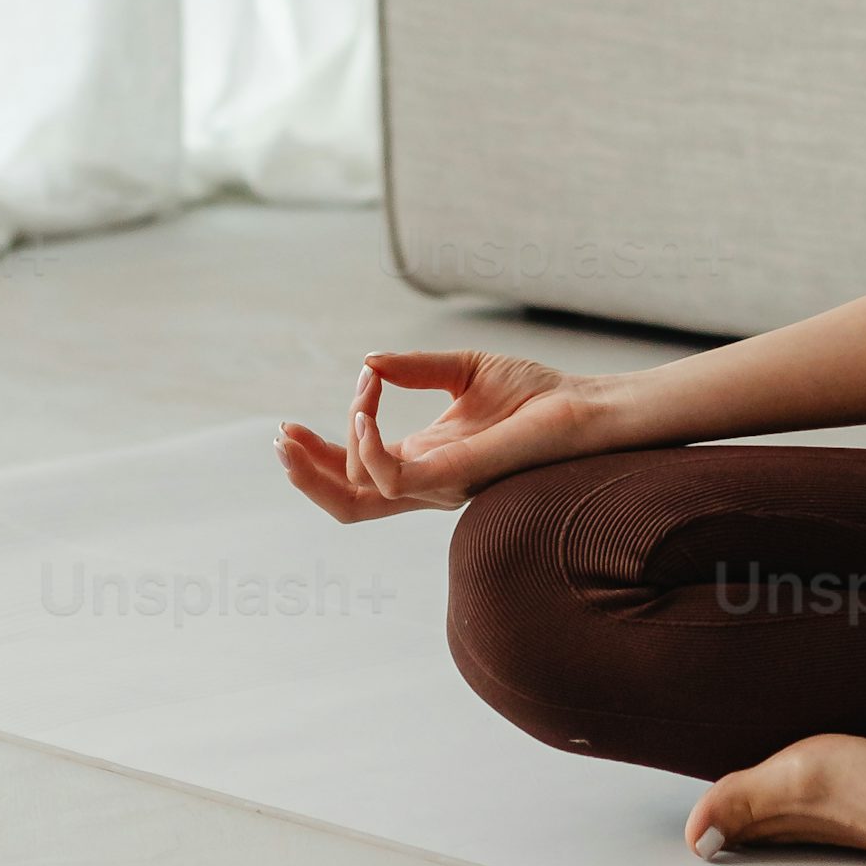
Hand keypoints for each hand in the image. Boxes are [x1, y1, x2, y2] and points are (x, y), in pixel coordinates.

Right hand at [275, 348, 611, 522]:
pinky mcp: (451, 477)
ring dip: (328, 455)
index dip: (319, 456)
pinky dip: (363, 444)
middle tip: (281, 437)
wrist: (583, 408)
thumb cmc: (535, 395)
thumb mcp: (463, 371)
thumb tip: (368, 363)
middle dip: (305, 474)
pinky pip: (388, 477)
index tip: (294, 422)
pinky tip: (364, 407)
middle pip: (347, 501)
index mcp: (424, 459)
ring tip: (316, 419)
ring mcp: (436, 485)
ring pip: (357, 498)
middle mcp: (425, 480)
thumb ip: (415, 370)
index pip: (357, 474)